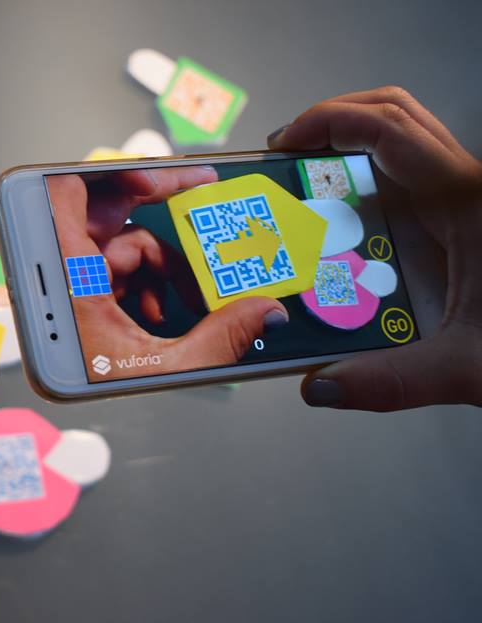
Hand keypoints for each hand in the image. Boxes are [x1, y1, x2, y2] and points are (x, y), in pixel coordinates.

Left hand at [49, 169, 287, 375]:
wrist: (66, 421)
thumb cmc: (94, 392)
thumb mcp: (162, 369)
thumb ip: (218, 339)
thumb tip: (265, 311)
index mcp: (69, 278)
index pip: (68, 195)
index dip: (115, 175)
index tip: (161, 182)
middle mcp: (60, 272)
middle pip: (103, 212)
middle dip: (154, 216)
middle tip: (197, 209)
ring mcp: (66, 282)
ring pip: (114, 244)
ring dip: (154, 264)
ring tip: (179, 300)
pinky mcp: (74, 295)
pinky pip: (109, 268)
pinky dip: (138, 281)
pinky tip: (155, 313)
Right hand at [269, 86, 481, 410]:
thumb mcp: (469, 365)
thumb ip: (391, 381)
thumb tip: (320, 384)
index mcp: (467, 200)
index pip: (386, 128)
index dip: (327, 121)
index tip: (285, 144)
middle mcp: (469, 186)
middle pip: (395, 113)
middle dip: (333, 119)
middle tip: (290, 151)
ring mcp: (471, 196)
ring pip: (406, 136)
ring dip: (355, 141)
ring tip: (311, 173)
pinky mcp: (470, 214)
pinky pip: (415, 173)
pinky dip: (375, 173)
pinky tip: (351, 215)